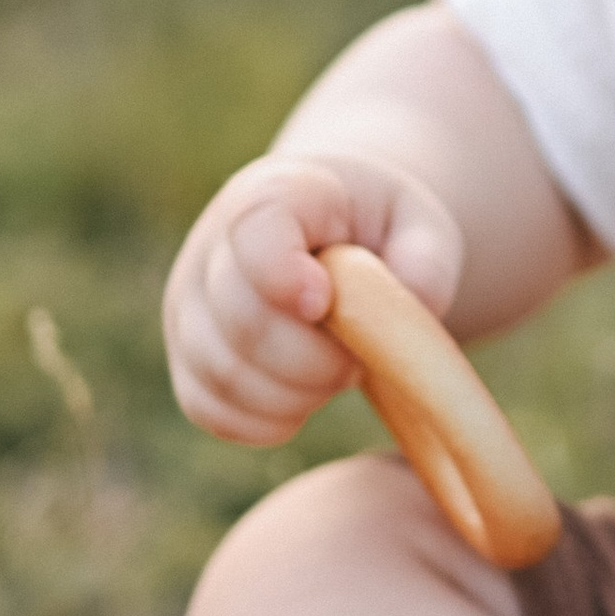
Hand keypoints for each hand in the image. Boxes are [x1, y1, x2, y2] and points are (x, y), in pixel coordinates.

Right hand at [163, 152, 465, 447]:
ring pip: (224, 375)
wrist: (338, 240)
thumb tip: (410, 307)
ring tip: (337, 369)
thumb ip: (425, 261)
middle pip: (244, 322)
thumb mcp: (421, 226)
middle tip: (359, 351)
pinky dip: (266, 421)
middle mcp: (212, 247)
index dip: (284, 277)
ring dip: (297, 395)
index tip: (324, 302)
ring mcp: (189, 308)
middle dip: (316, 358)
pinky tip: (306, 399)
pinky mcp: (188, 361)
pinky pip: (211, 411)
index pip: (255, 235)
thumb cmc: (382, 232)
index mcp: (274, 194)